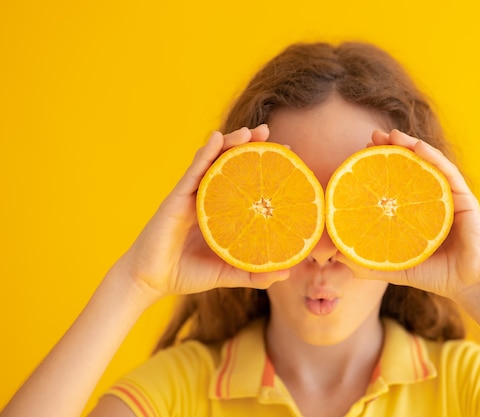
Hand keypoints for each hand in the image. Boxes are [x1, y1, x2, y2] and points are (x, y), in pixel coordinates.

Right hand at [114, 125, 288, 301]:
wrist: (150, 281)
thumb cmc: (186, 274)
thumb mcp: (227, 272)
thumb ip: (253, 273)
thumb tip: (286, 274)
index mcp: (219, 211)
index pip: (244, 180)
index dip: (262, 165)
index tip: (285, 153)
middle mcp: (206, 198)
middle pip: (229, 163)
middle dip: (247, 145)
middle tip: (267, 132)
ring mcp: (190, 195)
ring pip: (211, 161)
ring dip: (230, 142)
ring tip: (249, 132)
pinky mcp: (175, 198)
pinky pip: (193, 171)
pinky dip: (205, 153)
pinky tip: (217, 138)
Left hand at [337, 129, 479, 305]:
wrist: (470, 285)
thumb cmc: (435, 276)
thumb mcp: (395, 266)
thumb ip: (369, 262)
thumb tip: (337, 257)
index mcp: (418, 210)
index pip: (397, 181)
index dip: (380, 164)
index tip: (361, 153)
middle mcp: (434, 198)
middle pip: (412, 166)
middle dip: (393, 148)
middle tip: (373, 136)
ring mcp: (450, 196)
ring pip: (429, 163)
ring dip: (411, 145)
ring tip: (392, 134)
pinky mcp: (465, 199)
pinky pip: (448, 172)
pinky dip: (433, 157)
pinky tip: (417, 147)